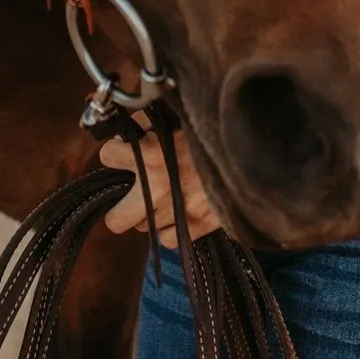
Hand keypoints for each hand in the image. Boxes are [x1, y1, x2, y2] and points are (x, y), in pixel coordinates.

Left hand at [101, 127, 222, 247]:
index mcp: (150, 155)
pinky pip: (168, 239)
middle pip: (115, 221)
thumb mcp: (177, 118)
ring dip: (151, 213)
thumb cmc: (213, 132)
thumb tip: (129, 125)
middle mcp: (157, 189)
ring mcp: (175, 213)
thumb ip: (148, 121)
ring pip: (144, 227)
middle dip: (120, 206)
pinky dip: (172, 228)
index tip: (123, 151)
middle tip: (133, 193)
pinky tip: (180, 211)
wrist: (252, 151)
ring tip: (166, 195)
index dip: (115, 151)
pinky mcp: (195, 227)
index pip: (107, 156)